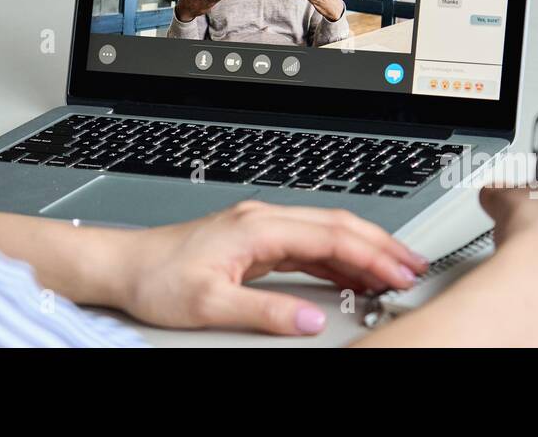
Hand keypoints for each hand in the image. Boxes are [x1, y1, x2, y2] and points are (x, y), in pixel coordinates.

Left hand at [114, 201, 427, 334]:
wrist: (125, 265)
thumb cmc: (157, 277)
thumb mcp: (211, 304)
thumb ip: (266, 311)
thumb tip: (312, 318)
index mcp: (257, 227)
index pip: (330, 234)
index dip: (371, 253)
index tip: (399, 273)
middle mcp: (262, 219)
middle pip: (336, 224)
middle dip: (379, 244)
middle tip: (412, 269)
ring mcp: (260, 228)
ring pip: (325, 232)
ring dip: (362, 250)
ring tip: (393, 273)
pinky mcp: (255, 242)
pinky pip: (308, 245)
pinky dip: (338, 258)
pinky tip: (352, 275)